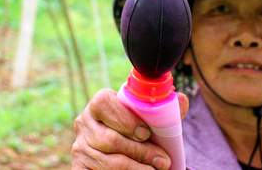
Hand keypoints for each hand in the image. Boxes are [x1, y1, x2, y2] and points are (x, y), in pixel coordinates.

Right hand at [71, 88, 188, 169]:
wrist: (118, 153)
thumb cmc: (135, 133)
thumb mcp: (147, 120)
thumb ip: (163, 111)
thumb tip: (182, 99)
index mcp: (99, 104)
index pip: (104, 103)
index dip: (125, 119)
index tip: (146, 133)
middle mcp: (84, 123)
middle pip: (110, 138)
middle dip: (141, 151)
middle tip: (164, 161)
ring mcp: (80, 147)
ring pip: (109, 161)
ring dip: (137, 168)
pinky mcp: (79, 168)